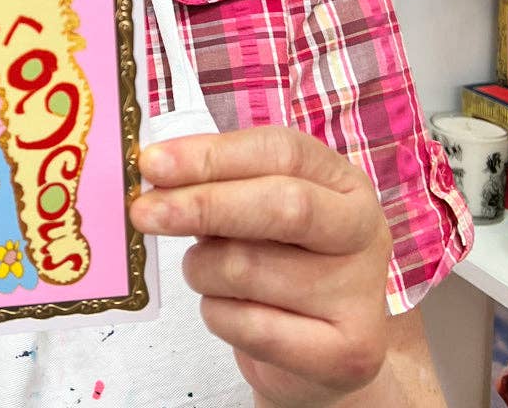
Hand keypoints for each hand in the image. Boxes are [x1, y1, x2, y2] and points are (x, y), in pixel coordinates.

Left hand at [130, 125, 392, 407]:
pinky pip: (250, 326)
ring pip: (249, 268)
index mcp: (342, 183)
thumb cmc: (275, 263)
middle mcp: (364, 231)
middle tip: (143, 212)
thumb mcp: (250, 208)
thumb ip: (214, 182)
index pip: (280, 151)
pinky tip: (228, 309)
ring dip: (202, 268)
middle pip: (282, 205)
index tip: (151, 162)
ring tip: (207, 270)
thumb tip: (154, 170)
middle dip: (201, 204)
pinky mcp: (349, 354)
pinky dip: (218, 314)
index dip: (211, 154)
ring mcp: (362, 295)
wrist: (315, 356)